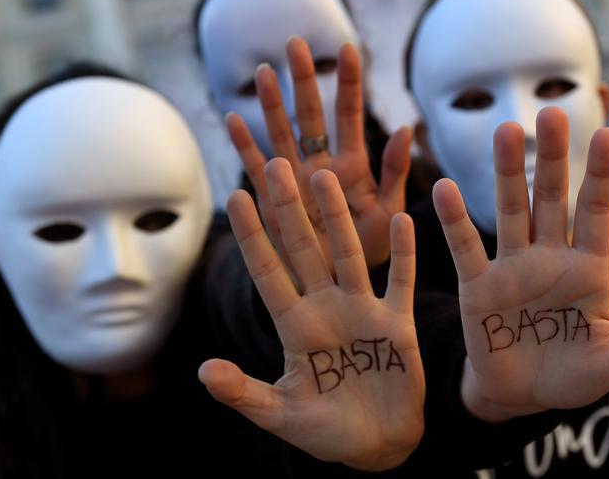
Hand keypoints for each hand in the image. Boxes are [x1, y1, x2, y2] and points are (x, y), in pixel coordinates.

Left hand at [198, 158, 424, 470]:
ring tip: (325, 176)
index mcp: (294, 326)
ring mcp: (362, 310)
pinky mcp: (397, 322)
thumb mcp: (279, 414)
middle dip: (290, 209)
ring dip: (338, 216)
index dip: (252, 236)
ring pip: (348, 253)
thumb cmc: (324, 431)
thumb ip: (244, 392)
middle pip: (304, 249)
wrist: (378, 444)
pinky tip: (404, 218)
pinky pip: (401, 280)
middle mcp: (326, 308)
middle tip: (278, 164)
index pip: (267, 272)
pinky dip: (404, 253)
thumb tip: (204, 370)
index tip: (238, 197)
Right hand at [226, 36, 411, 281]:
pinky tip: (232, 119)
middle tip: (296, 43)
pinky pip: (253, 166)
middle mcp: (319, 164)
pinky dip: (243, 145)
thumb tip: (405, 128)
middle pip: (310, 115)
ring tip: (266, 72)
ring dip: (271, 103)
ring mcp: (292, 179)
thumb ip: (395, 172)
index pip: (350, 116)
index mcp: (351, 165)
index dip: (349, 83)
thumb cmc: (367, 250)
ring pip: (280, 133)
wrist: (335, 283)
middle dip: (304, 80)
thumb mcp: (387, 211)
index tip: (349, 48)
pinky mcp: (270, 198)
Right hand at [432, 107, 608, 422]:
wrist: (522, 398)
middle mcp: (550, 258)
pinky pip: (465, 248)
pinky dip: (455, 220)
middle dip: (553, 158)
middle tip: (551, 114)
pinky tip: (445, 188)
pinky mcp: (477, 286)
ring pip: (511, 212)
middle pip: (552, 199)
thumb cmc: (575, 375)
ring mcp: (512, 268)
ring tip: (506, 131)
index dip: (603, 175)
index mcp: (589, 269)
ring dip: (507, 173)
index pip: (598, 213)